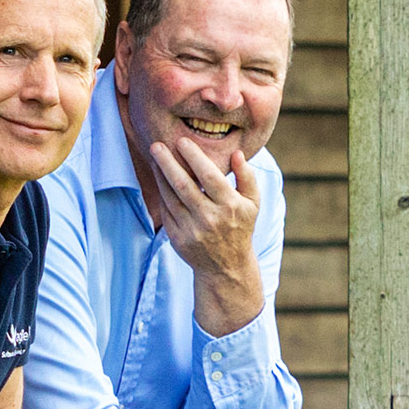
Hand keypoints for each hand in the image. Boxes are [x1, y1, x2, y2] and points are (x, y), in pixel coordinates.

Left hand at [147, 140, 263, 336]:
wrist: (226, 267)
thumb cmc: (240, 227)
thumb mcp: (252, 203)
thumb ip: (247, 177)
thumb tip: (237, 153)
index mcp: (230, 206)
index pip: (209, 176)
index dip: (194, 157)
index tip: (182, 141)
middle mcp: (210, 219)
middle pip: (184, 185)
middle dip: (168, 162)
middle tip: (156, 145)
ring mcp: (192, 230)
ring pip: (170, 197)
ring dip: (160, 175)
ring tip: (155, 156)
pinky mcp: (178, 239)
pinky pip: (166, 210)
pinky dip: (161, 192)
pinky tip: (159, 176)